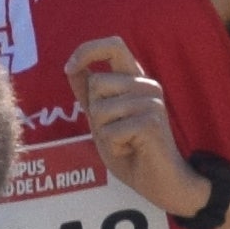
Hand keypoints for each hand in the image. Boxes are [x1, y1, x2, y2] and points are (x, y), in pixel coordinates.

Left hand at [71, 43, 194, 210]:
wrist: (161, 182)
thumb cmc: (131, 152)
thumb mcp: (102, 120)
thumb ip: (89, 95)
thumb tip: (72, 67)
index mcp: (136, 80)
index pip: (113, 45)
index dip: (87, 50)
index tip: (69, 67)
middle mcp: (146, 85)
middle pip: (97, 82)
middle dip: (95, 112)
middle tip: (115, 131)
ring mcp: (151, 101)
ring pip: (100, 108)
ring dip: (104, 133)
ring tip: (125, 142)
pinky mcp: (151, 121)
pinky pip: (111, 131)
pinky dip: (114, 147)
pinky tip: (131, 150)